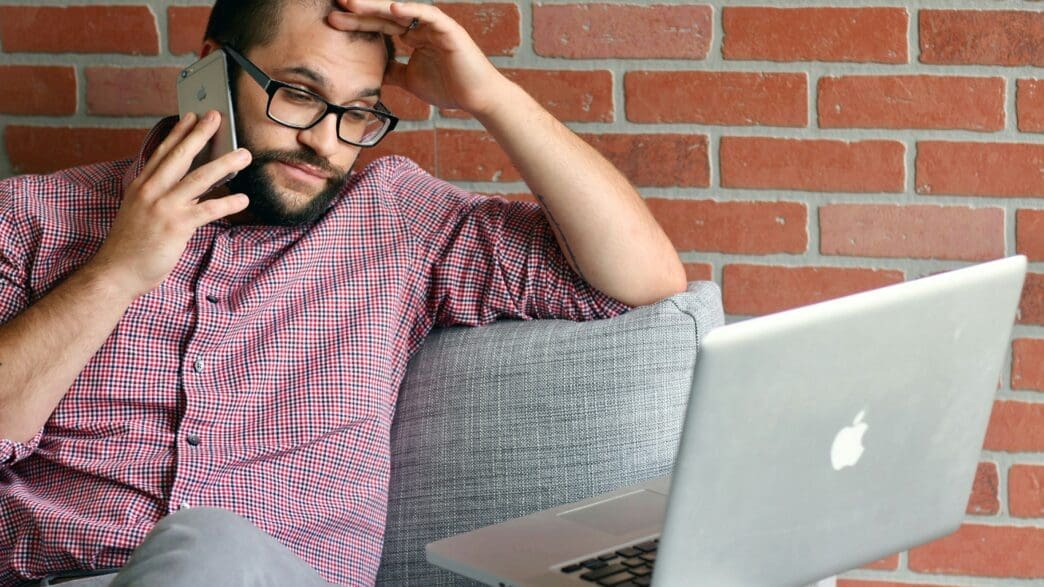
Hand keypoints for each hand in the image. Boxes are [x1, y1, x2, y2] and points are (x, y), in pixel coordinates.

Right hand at [87, 111, 251, 298]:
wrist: (117, 272)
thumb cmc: (131, 246)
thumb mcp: (141, 212)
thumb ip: (162, 197)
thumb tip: (190, 190)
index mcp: (141, 186)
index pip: (162, 152)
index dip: (178, 133)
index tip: (191, 116)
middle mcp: (151, 191)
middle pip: (180, 156)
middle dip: (200, 134)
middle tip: (217, 116)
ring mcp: (163, 207)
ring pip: (199, 178)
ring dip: (225, 164)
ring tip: (244, 154)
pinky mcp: (177, 226)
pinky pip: (208, 210)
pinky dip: (228, 203)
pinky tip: (244, 199)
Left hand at [328, 0, 509, 115]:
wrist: (477, 99)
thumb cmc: (450, 89)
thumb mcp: (411, 80)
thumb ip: (393, 72)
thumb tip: (373, 72)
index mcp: (413, 37)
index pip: (379, 26)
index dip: (357, 22)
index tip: (332, 21)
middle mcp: (422, 27)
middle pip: (385, 14)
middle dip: (360, 9)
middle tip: (335, 3)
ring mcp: (435, 26)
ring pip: (402, 11)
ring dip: (377, 6)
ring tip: (353, 2)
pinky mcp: (449, 30)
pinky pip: (428, 15)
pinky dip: (411, 10)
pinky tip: (392, 8)